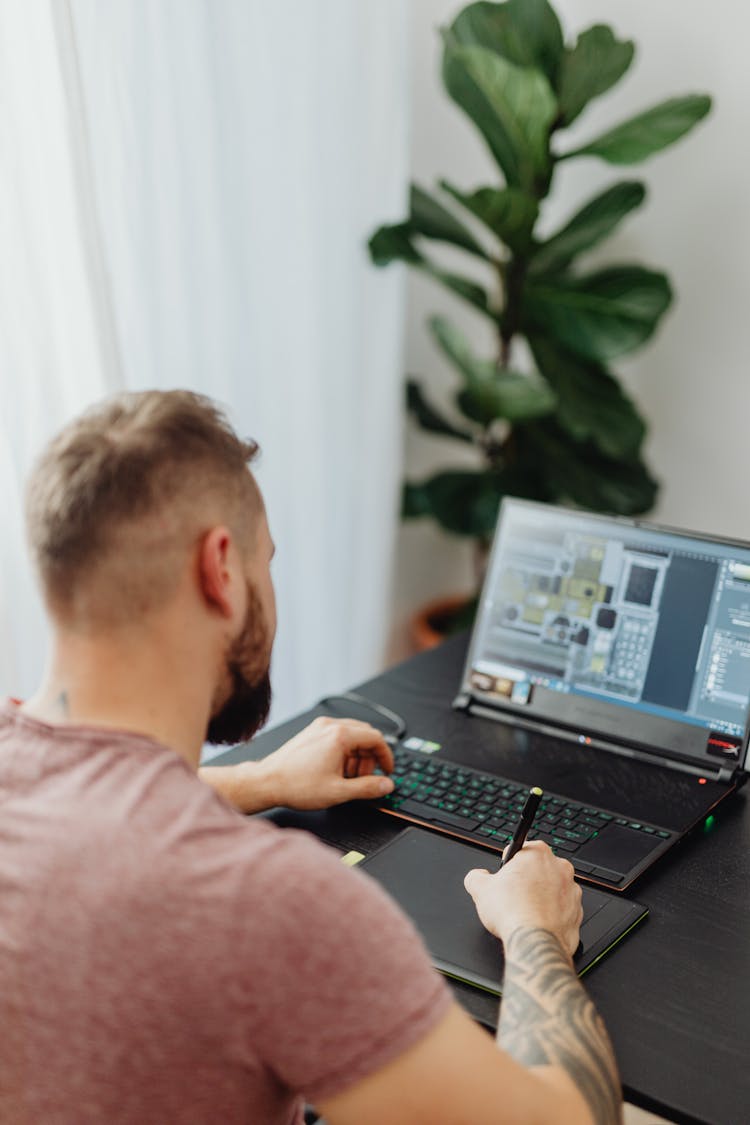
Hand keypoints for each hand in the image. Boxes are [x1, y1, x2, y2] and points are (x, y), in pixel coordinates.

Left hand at [205, 716, 394, 813]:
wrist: (267, 782)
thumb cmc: (296, 785)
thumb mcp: (339, 792)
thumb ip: (368, 788)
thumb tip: (386, 785)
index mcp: (340, 736)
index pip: (376, 739)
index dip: (386, 756)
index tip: (387, 771)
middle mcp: (330, 726)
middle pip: (365, 735)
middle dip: (370, 758)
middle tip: (364, 779)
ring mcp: (319, 728)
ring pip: (351, 736)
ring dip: (357, 756)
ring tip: (347, 778)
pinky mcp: (311, 733)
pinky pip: (337, 737)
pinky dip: (343, 752)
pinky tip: (335, 770)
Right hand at [464, 841, 581, 957]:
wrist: (534, 942)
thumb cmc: (513, 912)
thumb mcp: (479, 889)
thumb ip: (476, 876)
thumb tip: (477, 877)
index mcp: (538, 853)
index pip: (521, 849)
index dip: (509, 864)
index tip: (505, 875)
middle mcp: (560, 867)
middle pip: (538, 869)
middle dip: (527, 880)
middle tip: (512, 896)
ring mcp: (572, 891)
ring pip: (553, 889)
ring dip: (541, 897)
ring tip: (524, 911)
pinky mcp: (578, 913)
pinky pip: (562, 910)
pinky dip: (551, 915)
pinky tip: (537, 922)